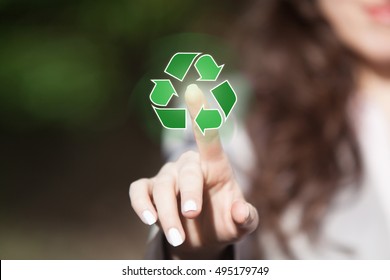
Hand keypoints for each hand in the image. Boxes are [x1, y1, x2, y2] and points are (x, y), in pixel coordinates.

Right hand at [129, 84, 258, 258]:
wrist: (202, 240)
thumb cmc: (224, 223)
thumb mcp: (241, 224)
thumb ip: (246, 217)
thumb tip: (241, 211)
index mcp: (215, 167)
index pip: (209, 137)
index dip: (201, 114)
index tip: (193, 89)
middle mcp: (189, 166)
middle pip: (185, 172)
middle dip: (187, 193)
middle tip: (191, 216)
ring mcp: (167, 178)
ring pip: (161, 187)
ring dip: (167, 213)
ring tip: (178, 238)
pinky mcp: (149, 191)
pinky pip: (138, 191)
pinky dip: (141, 205)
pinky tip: (149, 220)